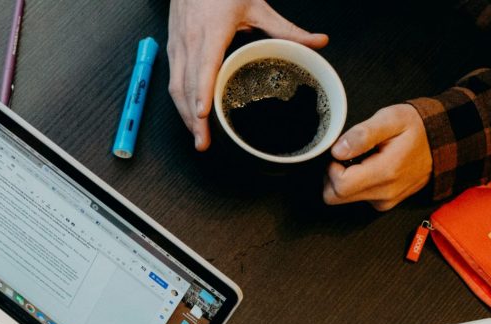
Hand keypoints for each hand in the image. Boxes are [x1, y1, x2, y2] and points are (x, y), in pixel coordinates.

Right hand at [168, 0, 327, 149]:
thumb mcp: (257, 6)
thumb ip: (286, 29)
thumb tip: (317, 43)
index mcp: (212, 30)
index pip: (204, 66)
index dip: (202, 92)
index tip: (203, 114)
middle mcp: (191, 40)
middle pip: (188, 86)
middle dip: (193, 118)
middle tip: (203, 142)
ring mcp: (178, 46)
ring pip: (176, 88)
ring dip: (184, 116)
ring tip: (197, 137)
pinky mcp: (172, 50)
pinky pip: (174, 82)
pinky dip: (180, 103)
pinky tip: (190, 117)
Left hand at [323, 104, 432, 210]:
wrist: (444, 140)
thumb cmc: (418, 127)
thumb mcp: (391, 119)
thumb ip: (362, 134)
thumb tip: (338, 151)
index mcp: (384, 173)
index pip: (339, 186)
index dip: (331, 169)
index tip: (340, 153)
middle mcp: (384, 193)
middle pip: (336, 197)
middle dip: (332, 176)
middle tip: (347, 155)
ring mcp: (385, 201)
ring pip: (344, 199)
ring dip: (345, 180)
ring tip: (363, 158)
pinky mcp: (385, 203)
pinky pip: (358, 199)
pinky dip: (357, 185)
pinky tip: (370, 167)